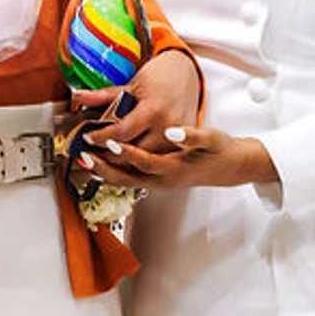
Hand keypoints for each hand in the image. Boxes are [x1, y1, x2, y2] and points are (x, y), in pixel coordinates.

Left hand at [71, 49, 200, 154]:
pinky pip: (155, 161)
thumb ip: (103, 95)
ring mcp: (176, 140)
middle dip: (108, 156)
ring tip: (102, 159)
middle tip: (89, 155)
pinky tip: (123, 159)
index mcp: (154, 110)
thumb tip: (77, 96)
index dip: (102, 137)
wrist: (188, 74)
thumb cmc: (160, 76)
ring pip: (143, 163)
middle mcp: (167, 128)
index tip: (88, 138)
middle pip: (132, 154)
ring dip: (122, 163)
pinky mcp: (180, 147)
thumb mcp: (131, 84)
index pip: (122, 133)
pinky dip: (137, 163)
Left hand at [77, 123, 273, 191]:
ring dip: (105, 173)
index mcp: (174, 165)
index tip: (105, 140)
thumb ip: (191, 135)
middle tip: (83, 156)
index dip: (123, 151)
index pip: (143, 160)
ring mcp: (160, 183)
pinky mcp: (158, 181)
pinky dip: (114, 174)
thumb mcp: (210, 138)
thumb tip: (173, 132)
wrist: (230, 166)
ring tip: (84, 161)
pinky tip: (102, 166)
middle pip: (127, 177)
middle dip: (103, 168)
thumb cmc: (219, 149)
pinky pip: (131, 180)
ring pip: (126, 181)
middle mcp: (164, 178)